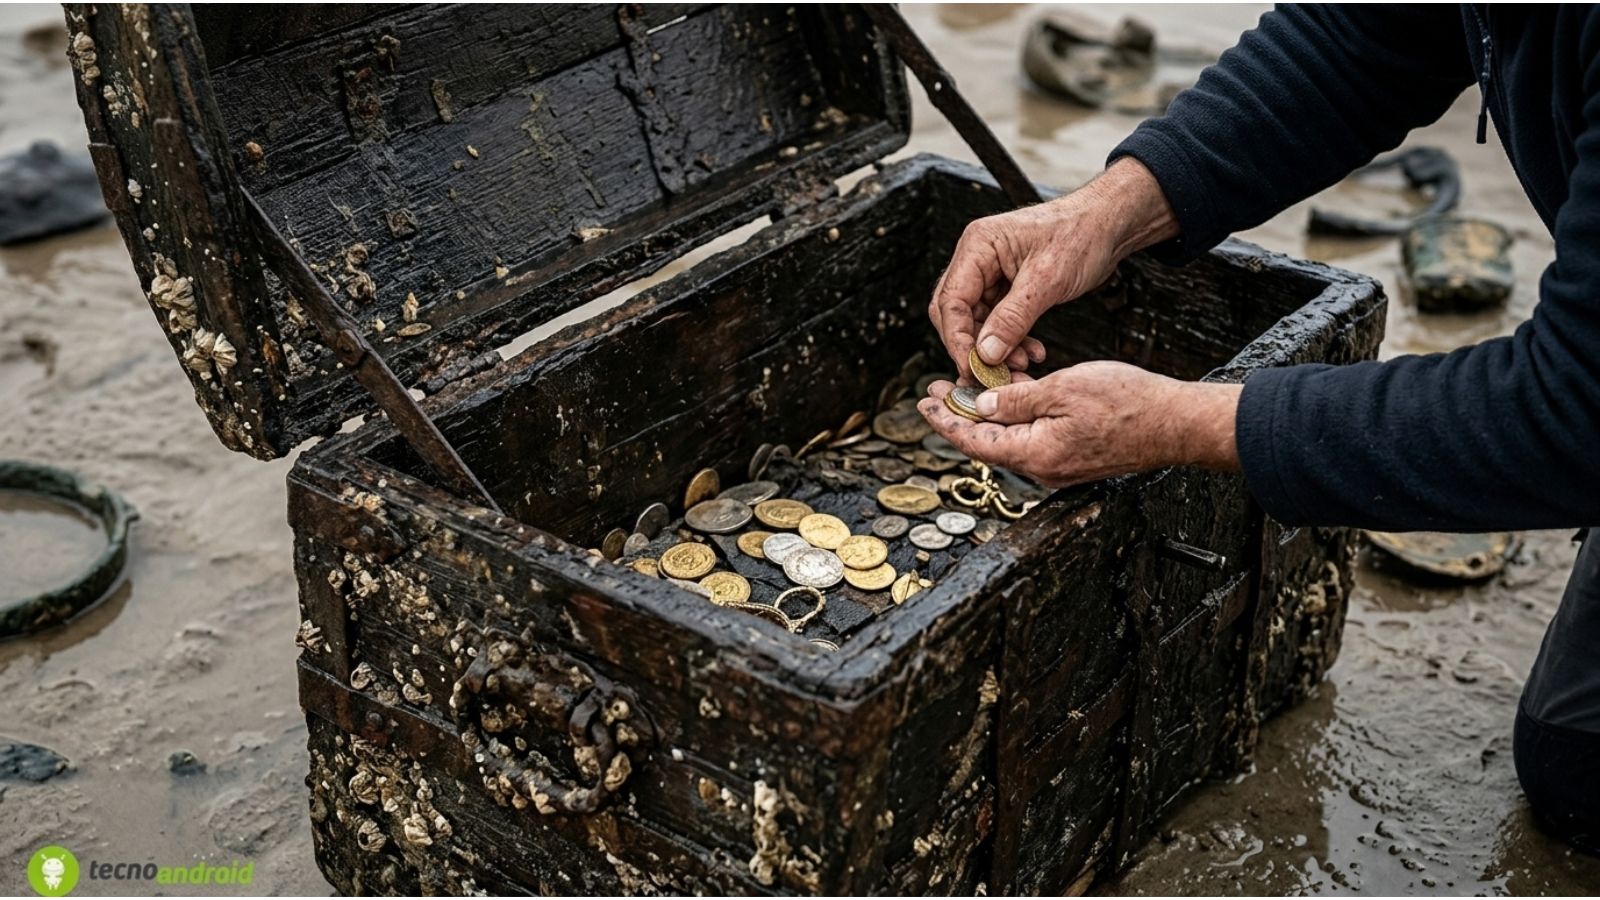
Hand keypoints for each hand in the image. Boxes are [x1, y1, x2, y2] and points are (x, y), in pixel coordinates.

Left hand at [916, 362, 1241, 487]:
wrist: (1175, 424)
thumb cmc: (1127, 402)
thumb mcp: (1062, 388)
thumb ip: (1015, 400)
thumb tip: (979, 406)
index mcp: (1034, 454)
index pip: (974, 440)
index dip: (945, 419)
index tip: (924, 401)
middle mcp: (1042, 470)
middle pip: (987, 444)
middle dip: (960, 415)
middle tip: (937, 389)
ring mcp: (1058, 469)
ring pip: (1009, 442)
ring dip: (987, 417)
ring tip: (968, 389)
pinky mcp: (1072, 461)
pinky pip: (1032, 442)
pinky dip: (1014, 421)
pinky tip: (1009, 399)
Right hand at [929, 157, 1178, 379]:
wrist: (1108, 223)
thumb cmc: (1081, 234)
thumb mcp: (1047, 280)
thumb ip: (1012, 318)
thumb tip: (985, 354)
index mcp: (978, 246)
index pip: (950, 300)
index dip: (957, 339)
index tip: (972, 368)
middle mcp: (977, 258)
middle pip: (956, 313)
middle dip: (975, 347)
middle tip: (995, 373)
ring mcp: (991, 273)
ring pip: (978, 321)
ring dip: (996, 348)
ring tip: (1022, 364)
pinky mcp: (1007, 286)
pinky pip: (998, 321)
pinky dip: (1011, 340)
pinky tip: (1031, 352)